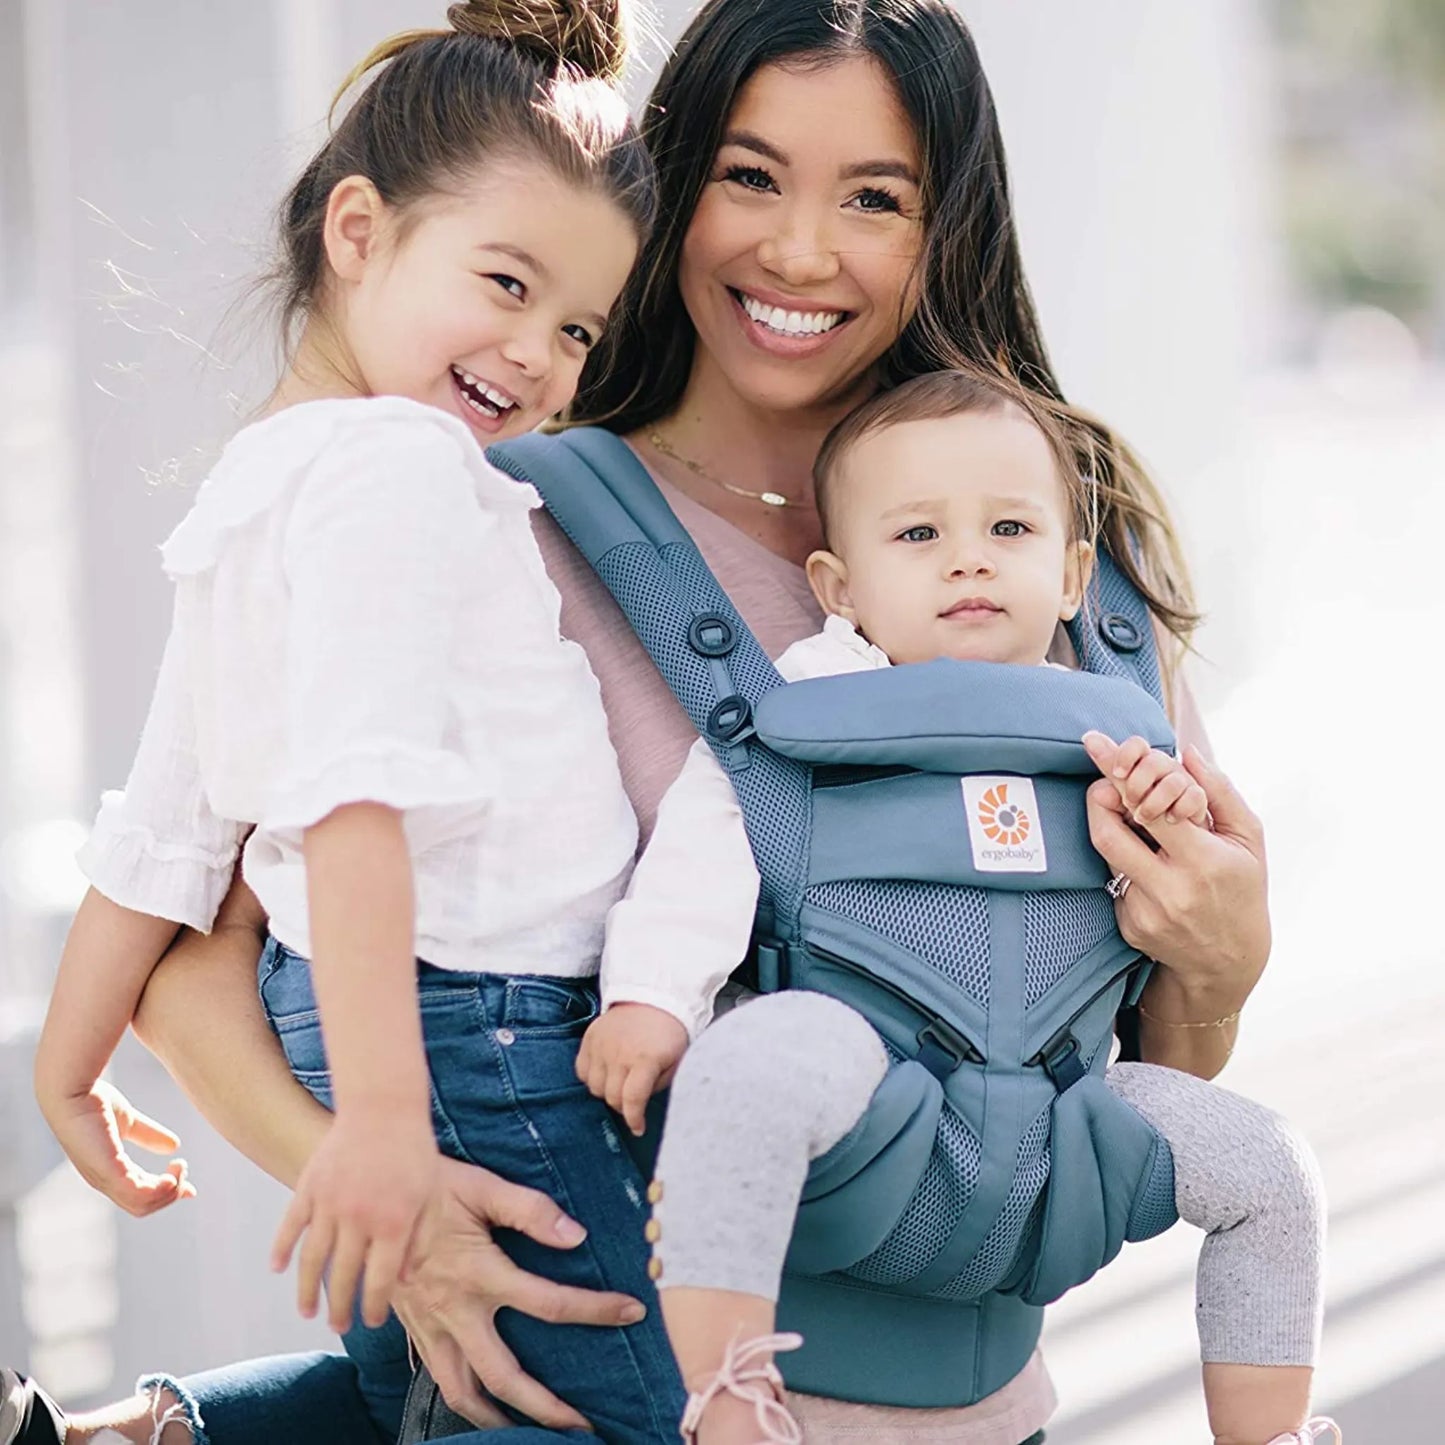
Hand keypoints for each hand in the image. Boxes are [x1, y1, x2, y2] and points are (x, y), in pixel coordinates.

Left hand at [41, 1079, 195, 1216]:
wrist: (72, 1090)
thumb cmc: (93, 1101)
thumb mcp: (129, 1122)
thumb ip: (149, 1135)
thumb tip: (175, 1146)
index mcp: (109, 1173)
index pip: (139, 1196)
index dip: (166, 1193)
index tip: (190, 1187)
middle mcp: (105, 1181)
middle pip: (144, 1207)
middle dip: (171, 1193)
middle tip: (183, 1166)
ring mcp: (105, 1179)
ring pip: (144, 1205)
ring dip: (169, 1191)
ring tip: (179, 1166)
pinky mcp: (109, 1172)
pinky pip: (139, 1195)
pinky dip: (160, 1190)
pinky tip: (172, 1174)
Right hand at [271, 1102, 438, 1331]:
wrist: (384, 1106)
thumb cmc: (414, 1151)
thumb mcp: (431, 1196)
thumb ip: (421, 1240)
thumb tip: (405, 1281)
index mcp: (394, 1223)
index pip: (381, 1281)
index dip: (375, 1306)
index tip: (372, 1321)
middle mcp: (359, 1219)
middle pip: (343, 1278)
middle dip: (340, 1309)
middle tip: (338, 1328)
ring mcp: (329, 1203)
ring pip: (311, 1260)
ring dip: (307, 1291)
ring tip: (308, 1312)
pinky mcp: (309, 1187)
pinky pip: (289, 1227)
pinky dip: (280, 1250)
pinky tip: (278, 1270)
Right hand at [391, 1156, 647, 1430]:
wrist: (364, 1195)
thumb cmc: (428, 1183)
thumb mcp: (481, 1185)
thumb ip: (530, 1210)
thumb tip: (576, 1236)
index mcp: (479, 1273)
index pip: (549, 1303)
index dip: (595, 1310)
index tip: (631, 1311)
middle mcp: (454, 1309)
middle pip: (505, 1377)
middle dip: (546, 1407)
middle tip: (582, 1424)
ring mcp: (430, 1324)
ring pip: (462, 1392)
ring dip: (496, 1420)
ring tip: (529, 1433)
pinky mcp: (413, 1326)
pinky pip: (438, 1377)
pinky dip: (462, 1398)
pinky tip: (481, 1400)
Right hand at [576, 1003, 688, 1136]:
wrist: (655, 997)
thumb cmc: (670, 1034)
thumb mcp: (676, 1062)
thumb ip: (657, 1086)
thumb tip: (639, 1106)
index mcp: (645, 1059)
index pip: (632, 1100)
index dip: (634, 1120)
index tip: (638, 1128)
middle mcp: (619, 1052)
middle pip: (612, 1097)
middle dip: (624, 1106)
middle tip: (633, 1101)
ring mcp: (602, 1044)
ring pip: (595, 1087)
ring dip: (607, 1091)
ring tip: (621, 1082)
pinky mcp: (590, 1037)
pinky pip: (582, 1070)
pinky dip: (593, 1077)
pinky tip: (607, 1071)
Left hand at [1083, 738, 1269, 1013]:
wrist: (1228, 961)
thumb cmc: (1242, 889)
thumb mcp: (1248, 839)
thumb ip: (1219, 792)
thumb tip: (1188, 751)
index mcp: (1205, 862)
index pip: (1151, 810)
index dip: (1122, 776)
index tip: (1097, 746)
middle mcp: (1171, 889)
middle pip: (1109, 834)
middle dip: (1099, 799)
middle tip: (1105, 783)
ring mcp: (1146, 911)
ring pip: (1106, 855)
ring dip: (1109, 826)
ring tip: (1129, 818)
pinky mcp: (1129, 925)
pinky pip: (1113, 880)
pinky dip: (1124, 863)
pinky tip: (1147, 867)